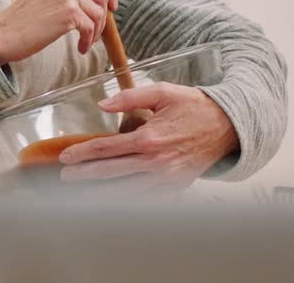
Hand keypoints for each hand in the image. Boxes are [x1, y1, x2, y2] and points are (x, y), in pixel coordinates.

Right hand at [0, 0, 118, 65]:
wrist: (5, 34)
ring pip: (100, 12)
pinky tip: (80, 48)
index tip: (111, 4)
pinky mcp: (68, 12)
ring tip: (85, 41)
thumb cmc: (25, 18)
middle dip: (104, 16)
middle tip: (95, 30)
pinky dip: (88, 41)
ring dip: (96, 31)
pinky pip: (91, 27)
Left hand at [57, 83, 238, 186]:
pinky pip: (146, 198)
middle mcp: (156, 162)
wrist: (228, 126)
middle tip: (65, 178)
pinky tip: (112, 199)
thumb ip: (129, 97)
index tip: (65, 157)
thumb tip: (102, 104)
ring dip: (101, 193)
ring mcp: (167, 179)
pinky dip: (128, 200)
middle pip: (110, 173)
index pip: (106, 148)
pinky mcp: (176, 187)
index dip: (82, 153)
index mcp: (149, 138)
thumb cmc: (193, 106)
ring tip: (81, 194)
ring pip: (126, 191)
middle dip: (84, 176)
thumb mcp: (162, 92)